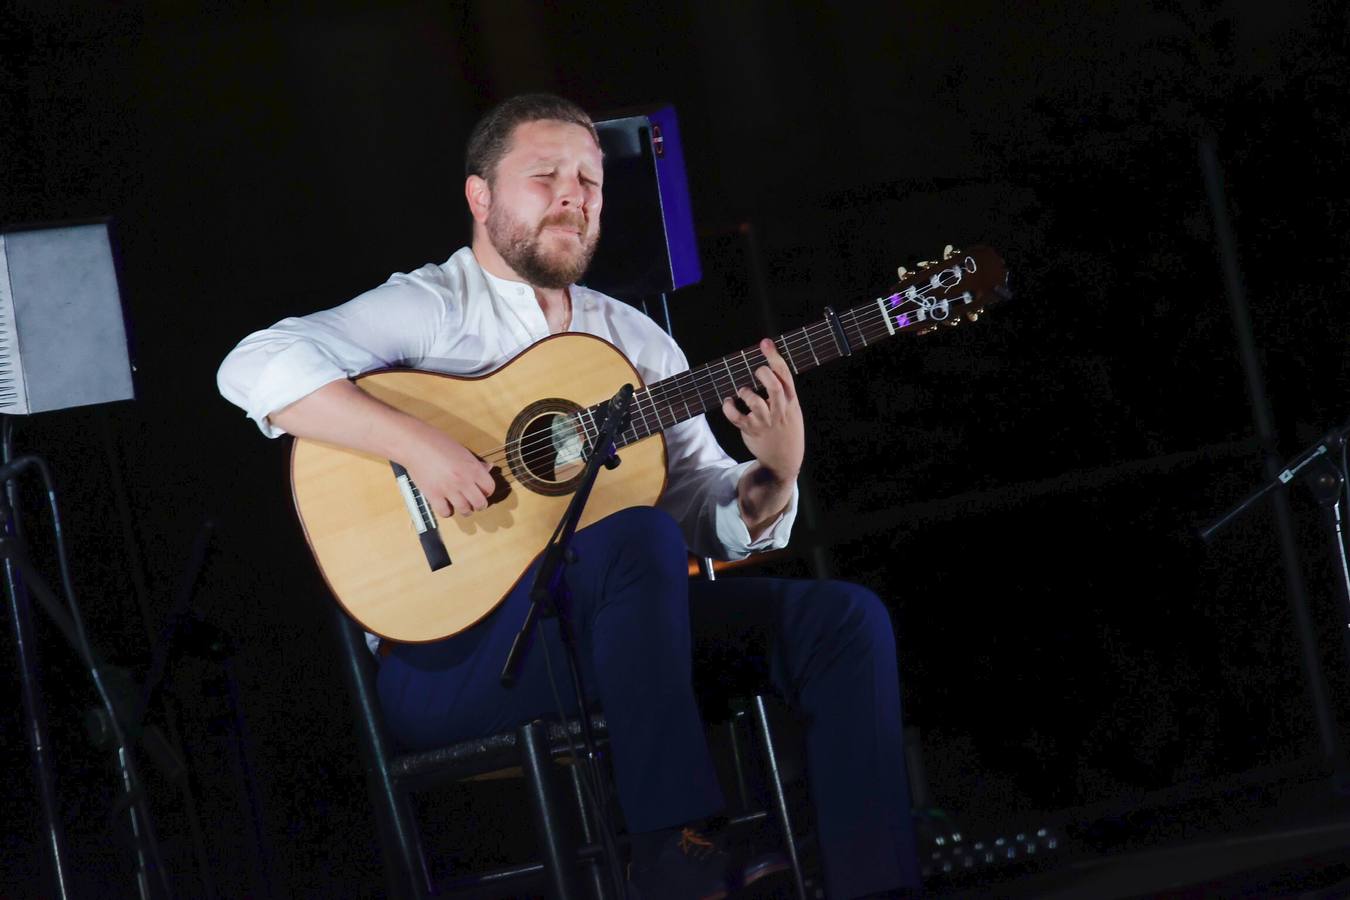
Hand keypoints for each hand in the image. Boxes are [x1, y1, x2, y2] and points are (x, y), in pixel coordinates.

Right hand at [402, 427, 495, 517]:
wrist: (415, 444)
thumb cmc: (437, 443)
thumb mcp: (462, 450)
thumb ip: (475, 462)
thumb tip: (488, 467)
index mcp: (473, 468)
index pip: (489, 488)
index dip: (487, 491)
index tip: (482, 491)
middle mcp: (463, 480)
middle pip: (480, 503)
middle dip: (479, 504)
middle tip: (473, 502)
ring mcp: (449, 489)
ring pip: (465, 511)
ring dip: (464, 509)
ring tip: (460, 504)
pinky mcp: (434, 496)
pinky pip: (446, 512)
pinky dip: (447, 511)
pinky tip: (445, 504)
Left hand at [721, 338, 804, 480]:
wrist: (784, 461)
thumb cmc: (786, 429)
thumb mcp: (793, 410)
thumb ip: (783, 391)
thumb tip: (768, 366)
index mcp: (791, 402)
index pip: (785, 375)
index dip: (774, 357)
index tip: (765, 343)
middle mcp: (779, 411)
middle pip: (773, 386)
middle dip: (763, 373)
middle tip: (757, 371)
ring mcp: (764, 422)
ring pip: (753, 401)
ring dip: (745, 391)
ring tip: (743, 391)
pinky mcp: (750, 430)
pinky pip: (735, 416)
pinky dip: (728, 407)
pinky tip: (729, 402)